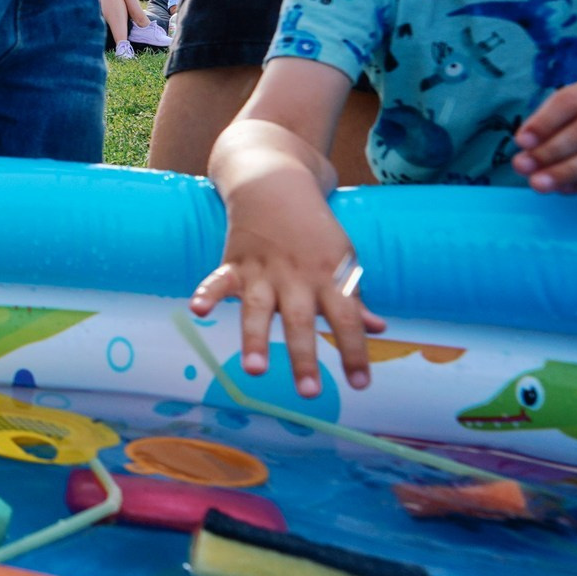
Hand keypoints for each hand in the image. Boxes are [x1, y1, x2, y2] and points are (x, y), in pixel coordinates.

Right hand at [188, 176, 385, 397]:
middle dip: (304, 357)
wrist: (276, 183)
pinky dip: (207, 294)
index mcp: (329, 277)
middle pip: (302, 321)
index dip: (355, 353)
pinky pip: (219, 281)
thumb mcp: (342, 257)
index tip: (361, 385)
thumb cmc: (314, 229)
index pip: (347, 320)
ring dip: (255, 339)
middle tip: (309, 393)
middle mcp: (297, 277)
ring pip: (259, 309)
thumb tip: (378, 328)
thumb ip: (354, 296)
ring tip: (254, 369)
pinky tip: (197, 312)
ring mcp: (264, 270)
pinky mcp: (235, 262)